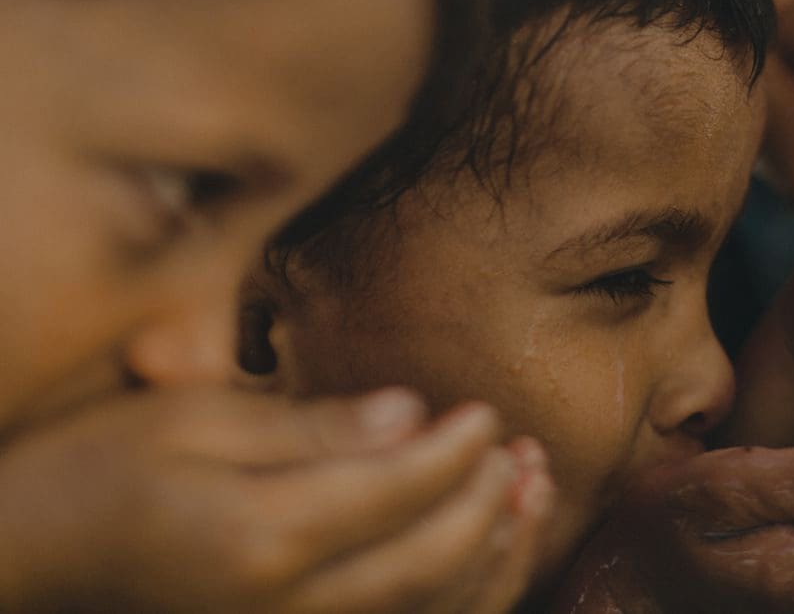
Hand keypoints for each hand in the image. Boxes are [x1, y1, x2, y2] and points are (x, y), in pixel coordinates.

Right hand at [0, 386, 550, 612]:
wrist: (32, 560)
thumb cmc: (103, 471)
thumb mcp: (195, 418)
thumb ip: (310, 426)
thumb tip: (409, 414)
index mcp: (259, 535)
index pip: (395, 491)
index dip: (455, 451)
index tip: (486, 413)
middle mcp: (282, 608)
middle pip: (427, 563)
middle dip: (488, 505)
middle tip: (522, 451)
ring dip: (495, 558)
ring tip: (530, 496)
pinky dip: (461, 603)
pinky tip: (489, 556)